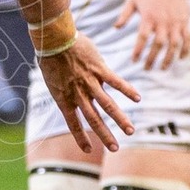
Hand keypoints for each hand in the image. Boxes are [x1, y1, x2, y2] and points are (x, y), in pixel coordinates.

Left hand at [36, 33, 138, 152]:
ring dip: (119, 119)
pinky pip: (116, 82)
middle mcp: (77, 94)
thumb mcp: (55, 79)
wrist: (53, 39)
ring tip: (131, 131)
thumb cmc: (51, 57)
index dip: (80, 137)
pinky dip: (127, 90)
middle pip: (94, 119)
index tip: (87, 150)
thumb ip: (69, 89)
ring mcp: (89, 82)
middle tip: (115, 149)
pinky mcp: (99, 69)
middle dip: (105, 135)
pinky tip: (137, 98)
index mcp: (64, 98)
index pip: (73, 123)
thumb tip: (84, 92)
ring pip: (107, 105)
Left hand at [114, 0, 189, 69]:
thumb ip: (124, 14)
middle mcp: (162, 21)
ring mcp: (175, 22)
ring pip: (174, 45)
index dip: (138, 50)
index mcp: (148, 17)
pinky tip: (180, 58)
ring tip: (162, 68)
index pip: (142, 37)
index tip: (134, 61)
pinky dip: (185, 50)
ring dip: (168, 58)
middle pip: (158, 44)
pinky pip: (187, 39)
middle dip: (152, 59)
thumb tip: (116, 28)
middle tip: (147, 69)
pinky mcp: (185, 22)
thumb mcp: (134, 0)